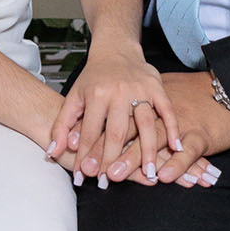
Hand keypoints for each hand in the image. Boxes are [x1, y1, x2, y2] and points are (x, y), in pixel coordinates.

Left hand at [47, 44, 180, 187]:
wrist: (116, 49)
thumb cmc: (93, 78)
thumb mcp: (74, 98)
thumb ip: (62, 126)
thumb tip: (53, 153)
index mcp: (96, 94)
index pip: (90, 131)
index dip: (86, 156)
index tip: (85, 177)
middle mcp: (118, 91)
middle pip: (116, 132)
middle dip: (113, 159)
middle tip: (112, 182)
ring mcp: (140, 89)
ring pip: (145, 124)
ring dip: (147, 151)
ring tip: (149, 175)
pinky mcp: (157, 87)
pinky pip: (167, 111)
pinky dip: (172, 129)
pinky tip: (176, 148)